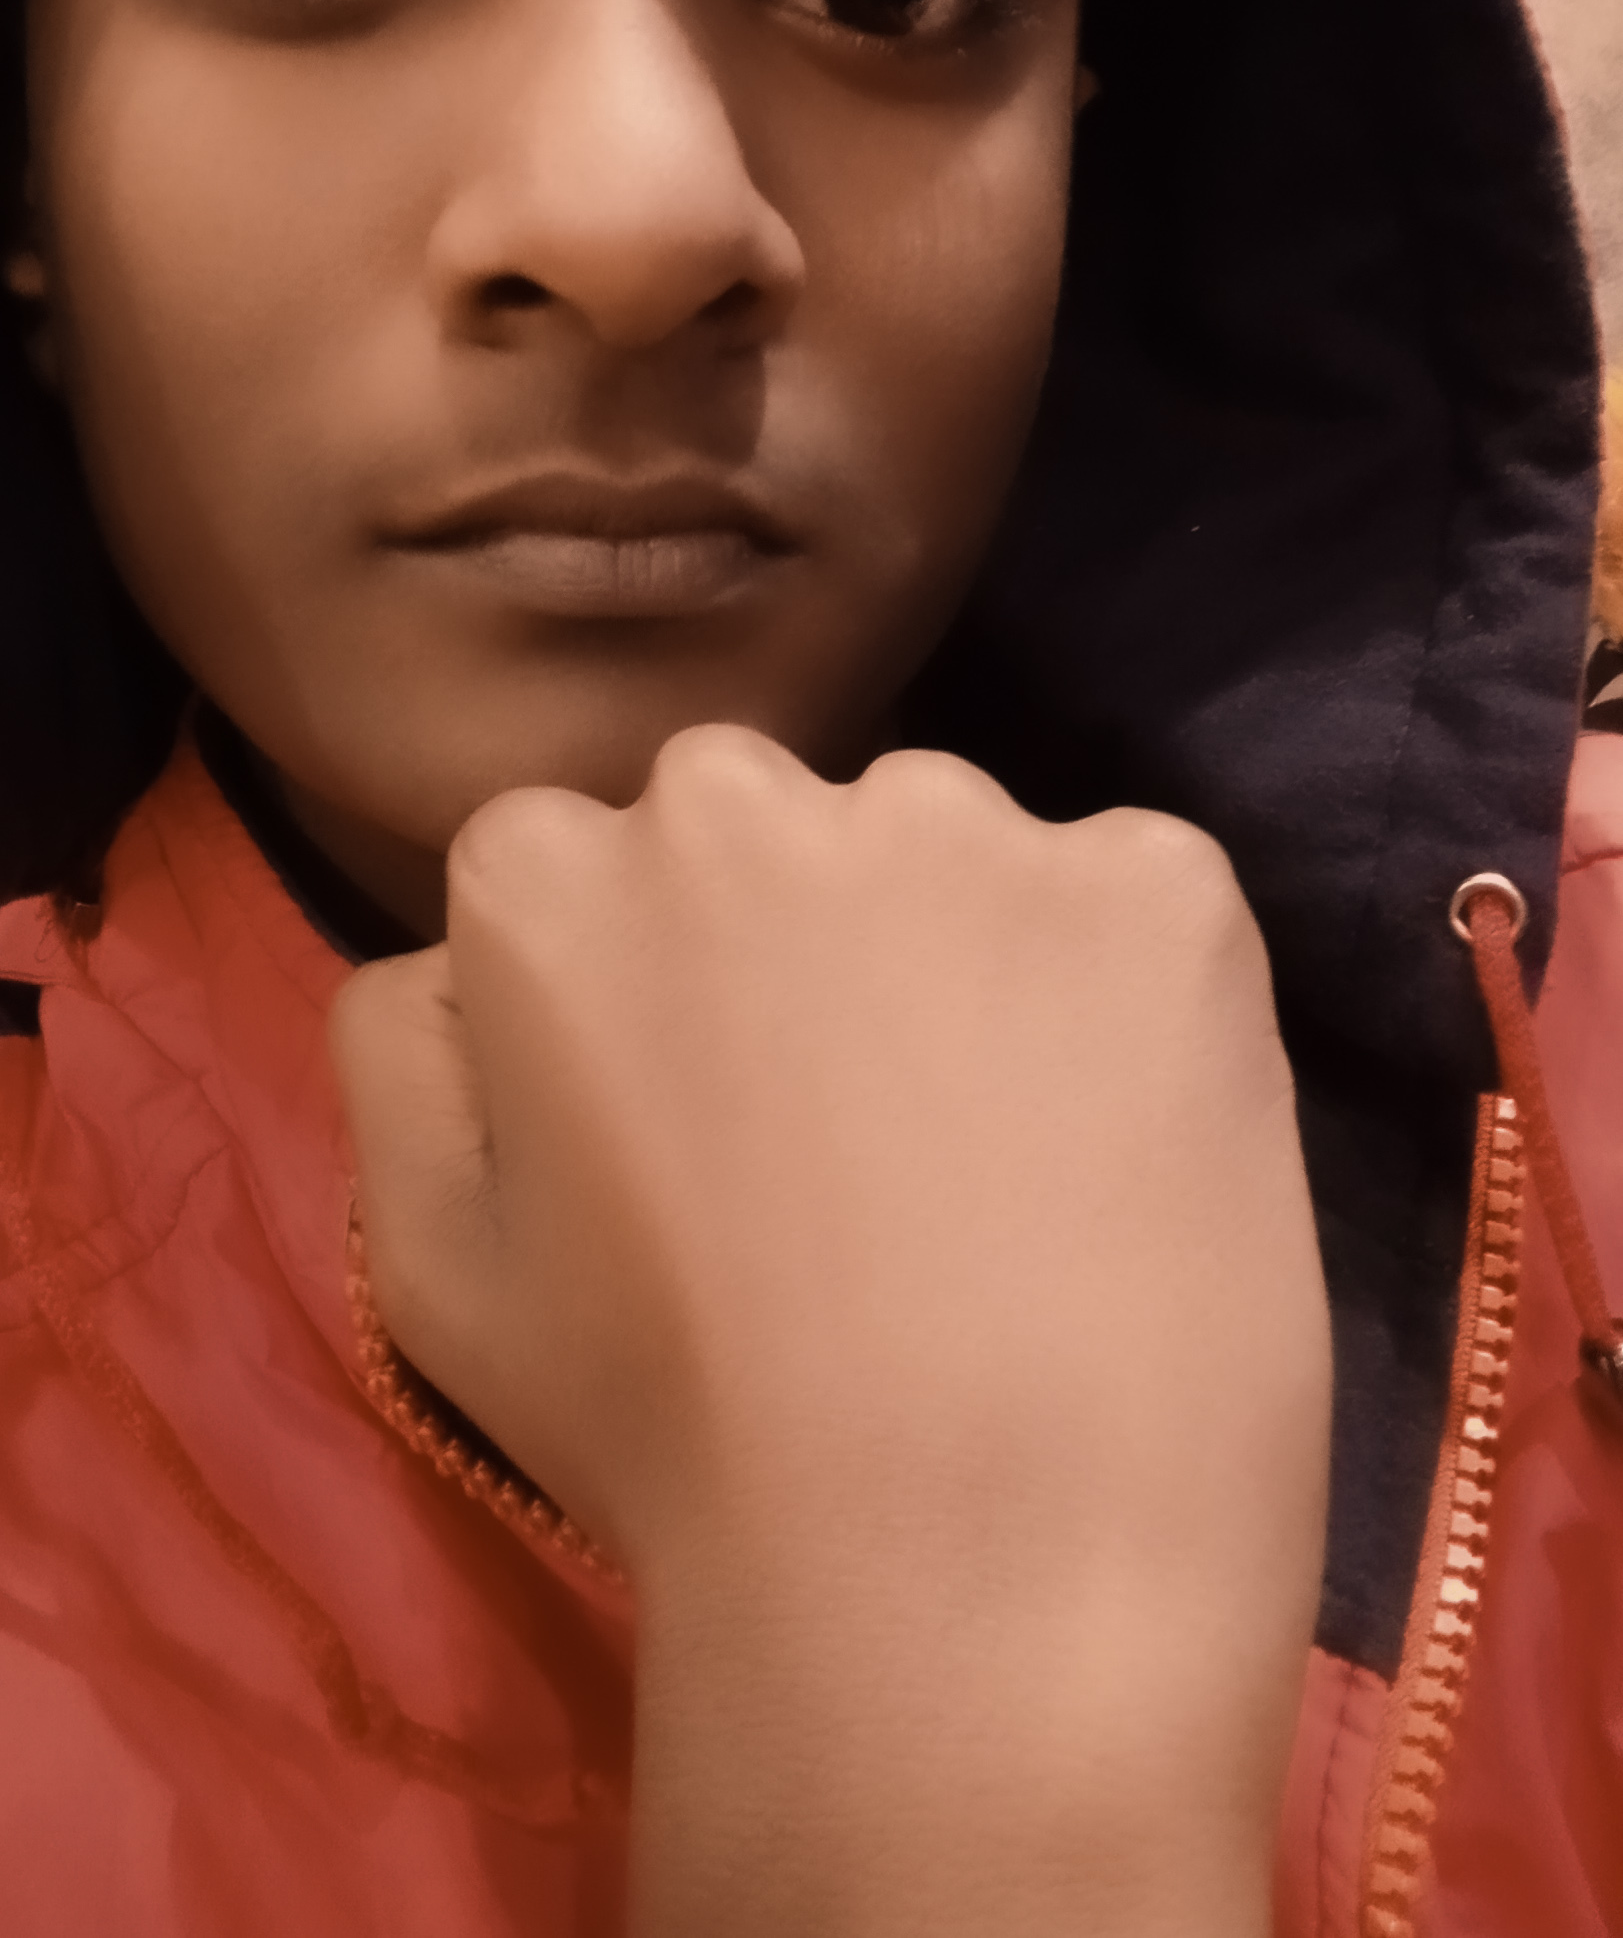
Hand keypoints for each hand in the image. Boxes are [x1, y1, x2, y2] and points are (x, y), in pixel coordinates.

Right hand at [332, 726, 1328, 1936]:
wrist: (965, 1583)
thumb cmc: (671, 1441)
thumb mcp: (433, 1268)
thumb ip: (406, 1052)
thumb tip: (462, 956)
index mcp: (545, 871)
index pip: (584, 867)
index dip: (649, 1007)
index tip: (703, 1132)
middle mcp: (741, 797)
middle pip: (767, 831)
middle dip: (794, 941)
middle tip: (854, 1150)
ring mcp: (967, 826)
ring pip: (951, 854)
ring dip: (967, 954)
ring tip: (1005, 1169)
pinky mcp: (1159, 885)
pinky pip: (1134, 899)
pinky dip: (1135, 996)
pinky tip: (1127, 1152)